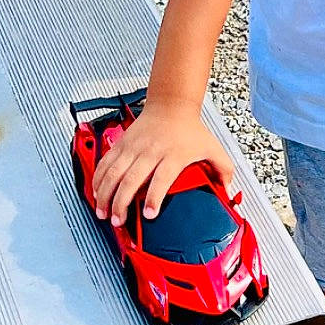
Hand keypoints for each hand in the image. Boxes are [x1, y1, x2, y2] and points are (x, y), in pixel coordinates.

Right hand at [89, 99, 236, 227]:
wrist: (171, 104)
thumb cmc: (189, 128)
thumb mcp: (210, 147)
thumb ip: (222, 168)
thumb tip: (229, 188)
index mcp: (172, 155)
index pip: (161, 178)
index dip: (154, 197)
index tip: (149, 214)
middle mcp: (150, 151)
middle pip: (132, 178)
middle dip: (121, 202)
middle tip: (118, 221)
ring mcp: (133, 147)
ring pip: (114, 172)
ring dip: (105, 193)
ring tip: (102, 212)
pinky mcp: (122, 143)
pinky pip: (105, 162)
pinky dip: (98, 178)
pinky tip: (95, 193)